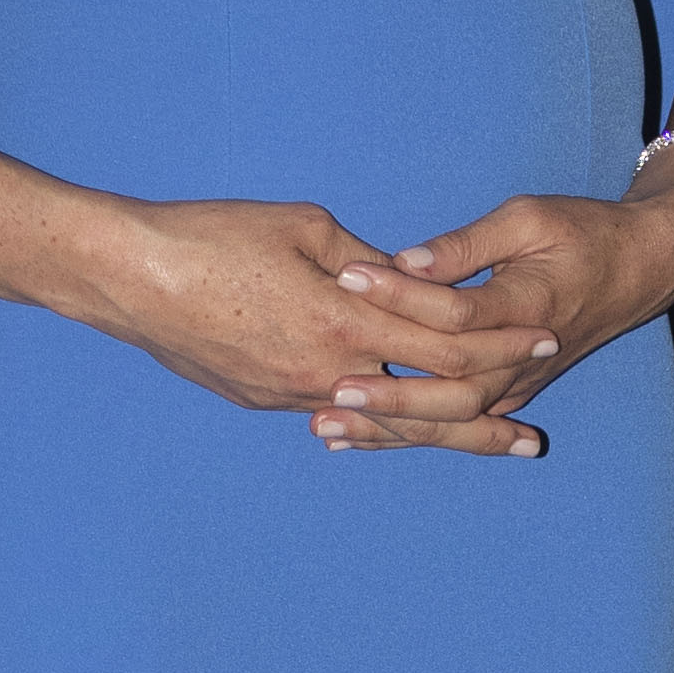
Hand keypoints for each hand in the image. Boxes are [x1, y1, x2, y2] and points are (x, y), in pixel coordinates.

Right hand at [63, 195, 547, 454]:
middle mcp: (325, 374)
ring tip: (479, 445)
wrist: (127, 277)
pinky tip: (392, 425)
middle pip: (423, 406)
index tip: (546, 343)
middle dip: (483, 422)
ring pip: (377, 420)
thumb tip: (407, 280)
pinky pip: (329, 411)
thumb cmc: (214, 236)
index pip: (444, 343)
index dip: (500, 343)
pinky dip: (370, 420)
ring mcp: (289, 397)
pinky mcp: (259, 401)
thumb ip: (368, 261)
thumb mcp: (307, 227)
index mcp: (344, 323)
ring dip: (430, 432)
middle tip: (531, 442)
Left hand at [311, 169, 673, 452]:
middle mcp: (525, 358)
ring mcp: (520, 383)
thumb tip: (408, 260)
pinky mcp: (511, 392)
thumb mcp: (528, 218)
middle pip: (453, 391)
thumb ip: (467, 244)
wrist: (639, 270)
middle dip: (390, 397)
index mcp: (529, 306)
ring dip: (390, 430)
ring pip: (453, 420)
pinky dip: (410, 435)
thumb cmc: (582, 232)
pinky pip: (458, 424)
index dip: (400, 296)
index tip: (347, 276)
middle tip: (329, 391)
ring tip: (327, 430)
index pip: (456, 313)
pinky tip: (360, 439)